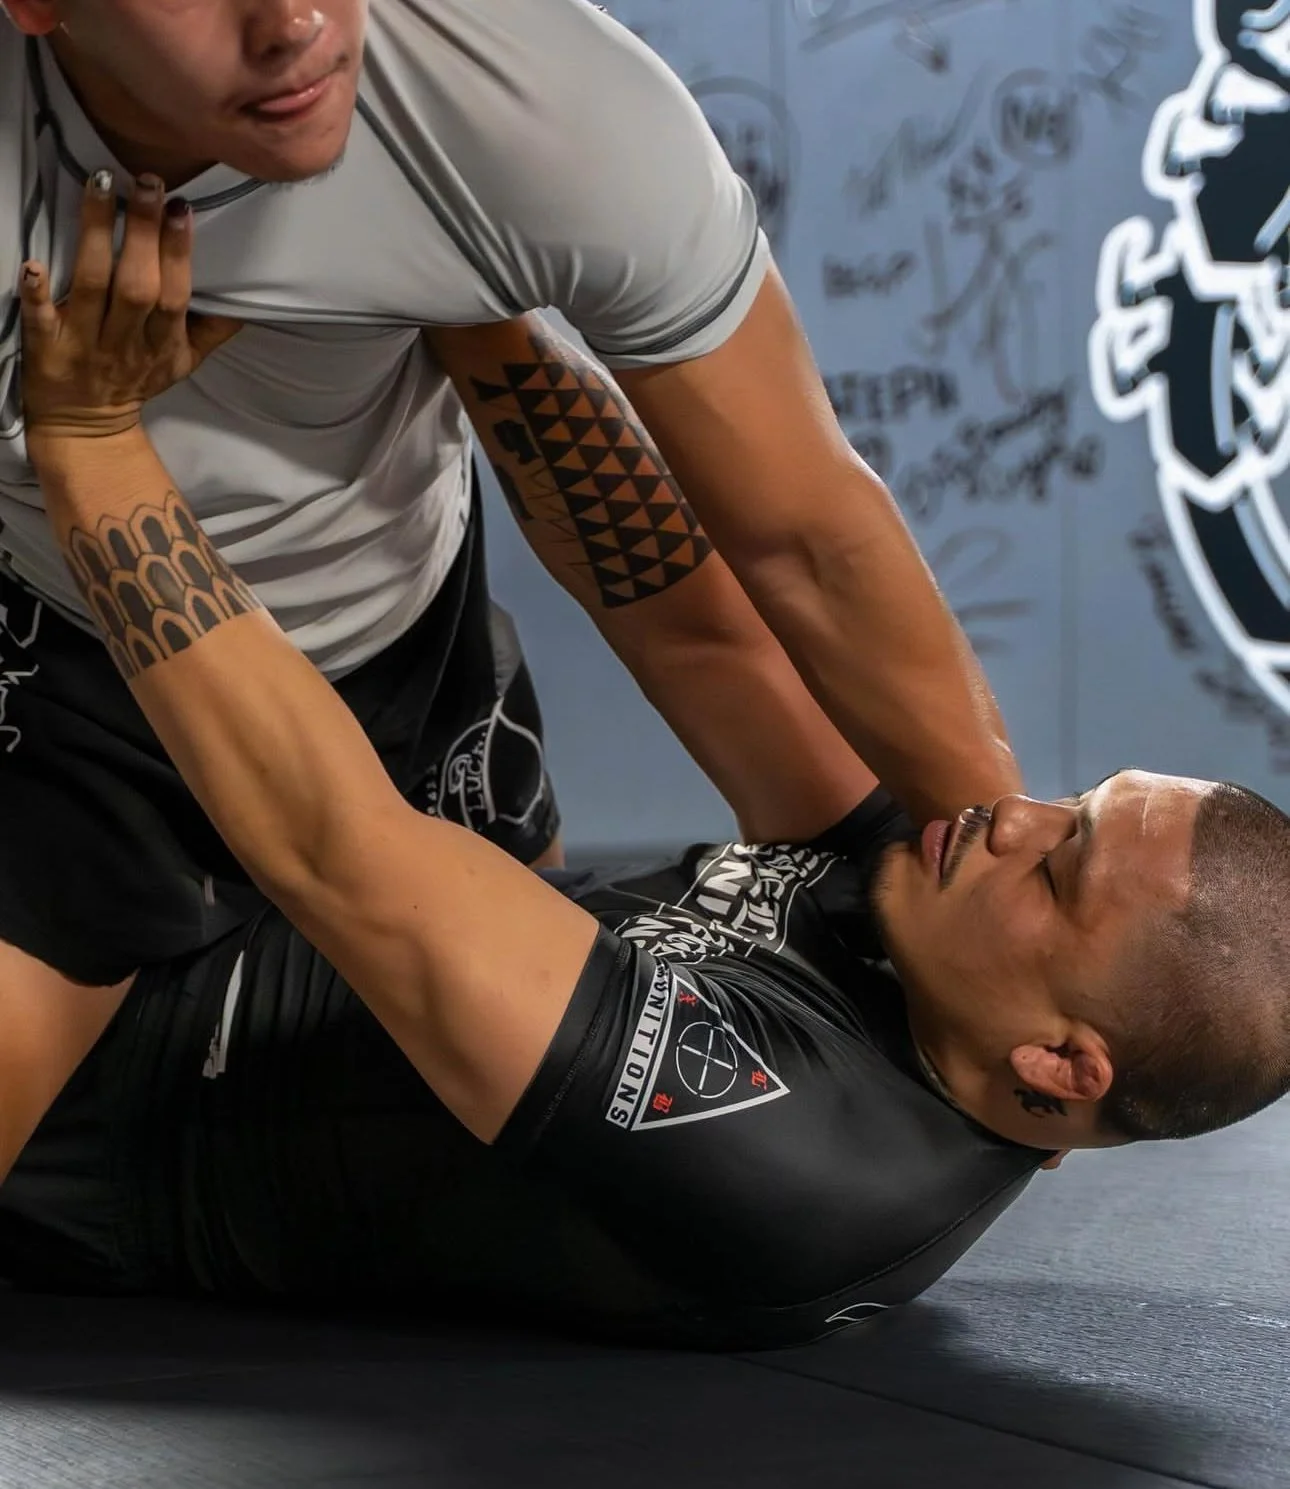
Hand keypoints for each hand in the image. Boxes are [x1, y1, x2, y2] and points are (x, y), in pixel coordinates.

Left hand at [19, 169, 241, 444]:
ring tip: (99, 185)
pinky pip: (42, 320)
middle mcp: (126, 342)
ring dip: (95, 235)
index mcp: (162, 344)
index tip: (181, 209)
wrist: (85, 426)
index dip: (178, 255)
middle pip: (138, 286)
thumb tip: (248, 300)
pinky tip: (34, 263)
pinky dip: (38, 293)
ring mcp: (85, 344)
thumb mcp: (184, 363)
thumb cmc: (136, 381)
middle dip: (143, 234)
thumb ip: (213, 331)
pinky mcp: (47, 348)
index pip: (175, 296)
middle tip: (146, 182)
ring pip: (93, 286)